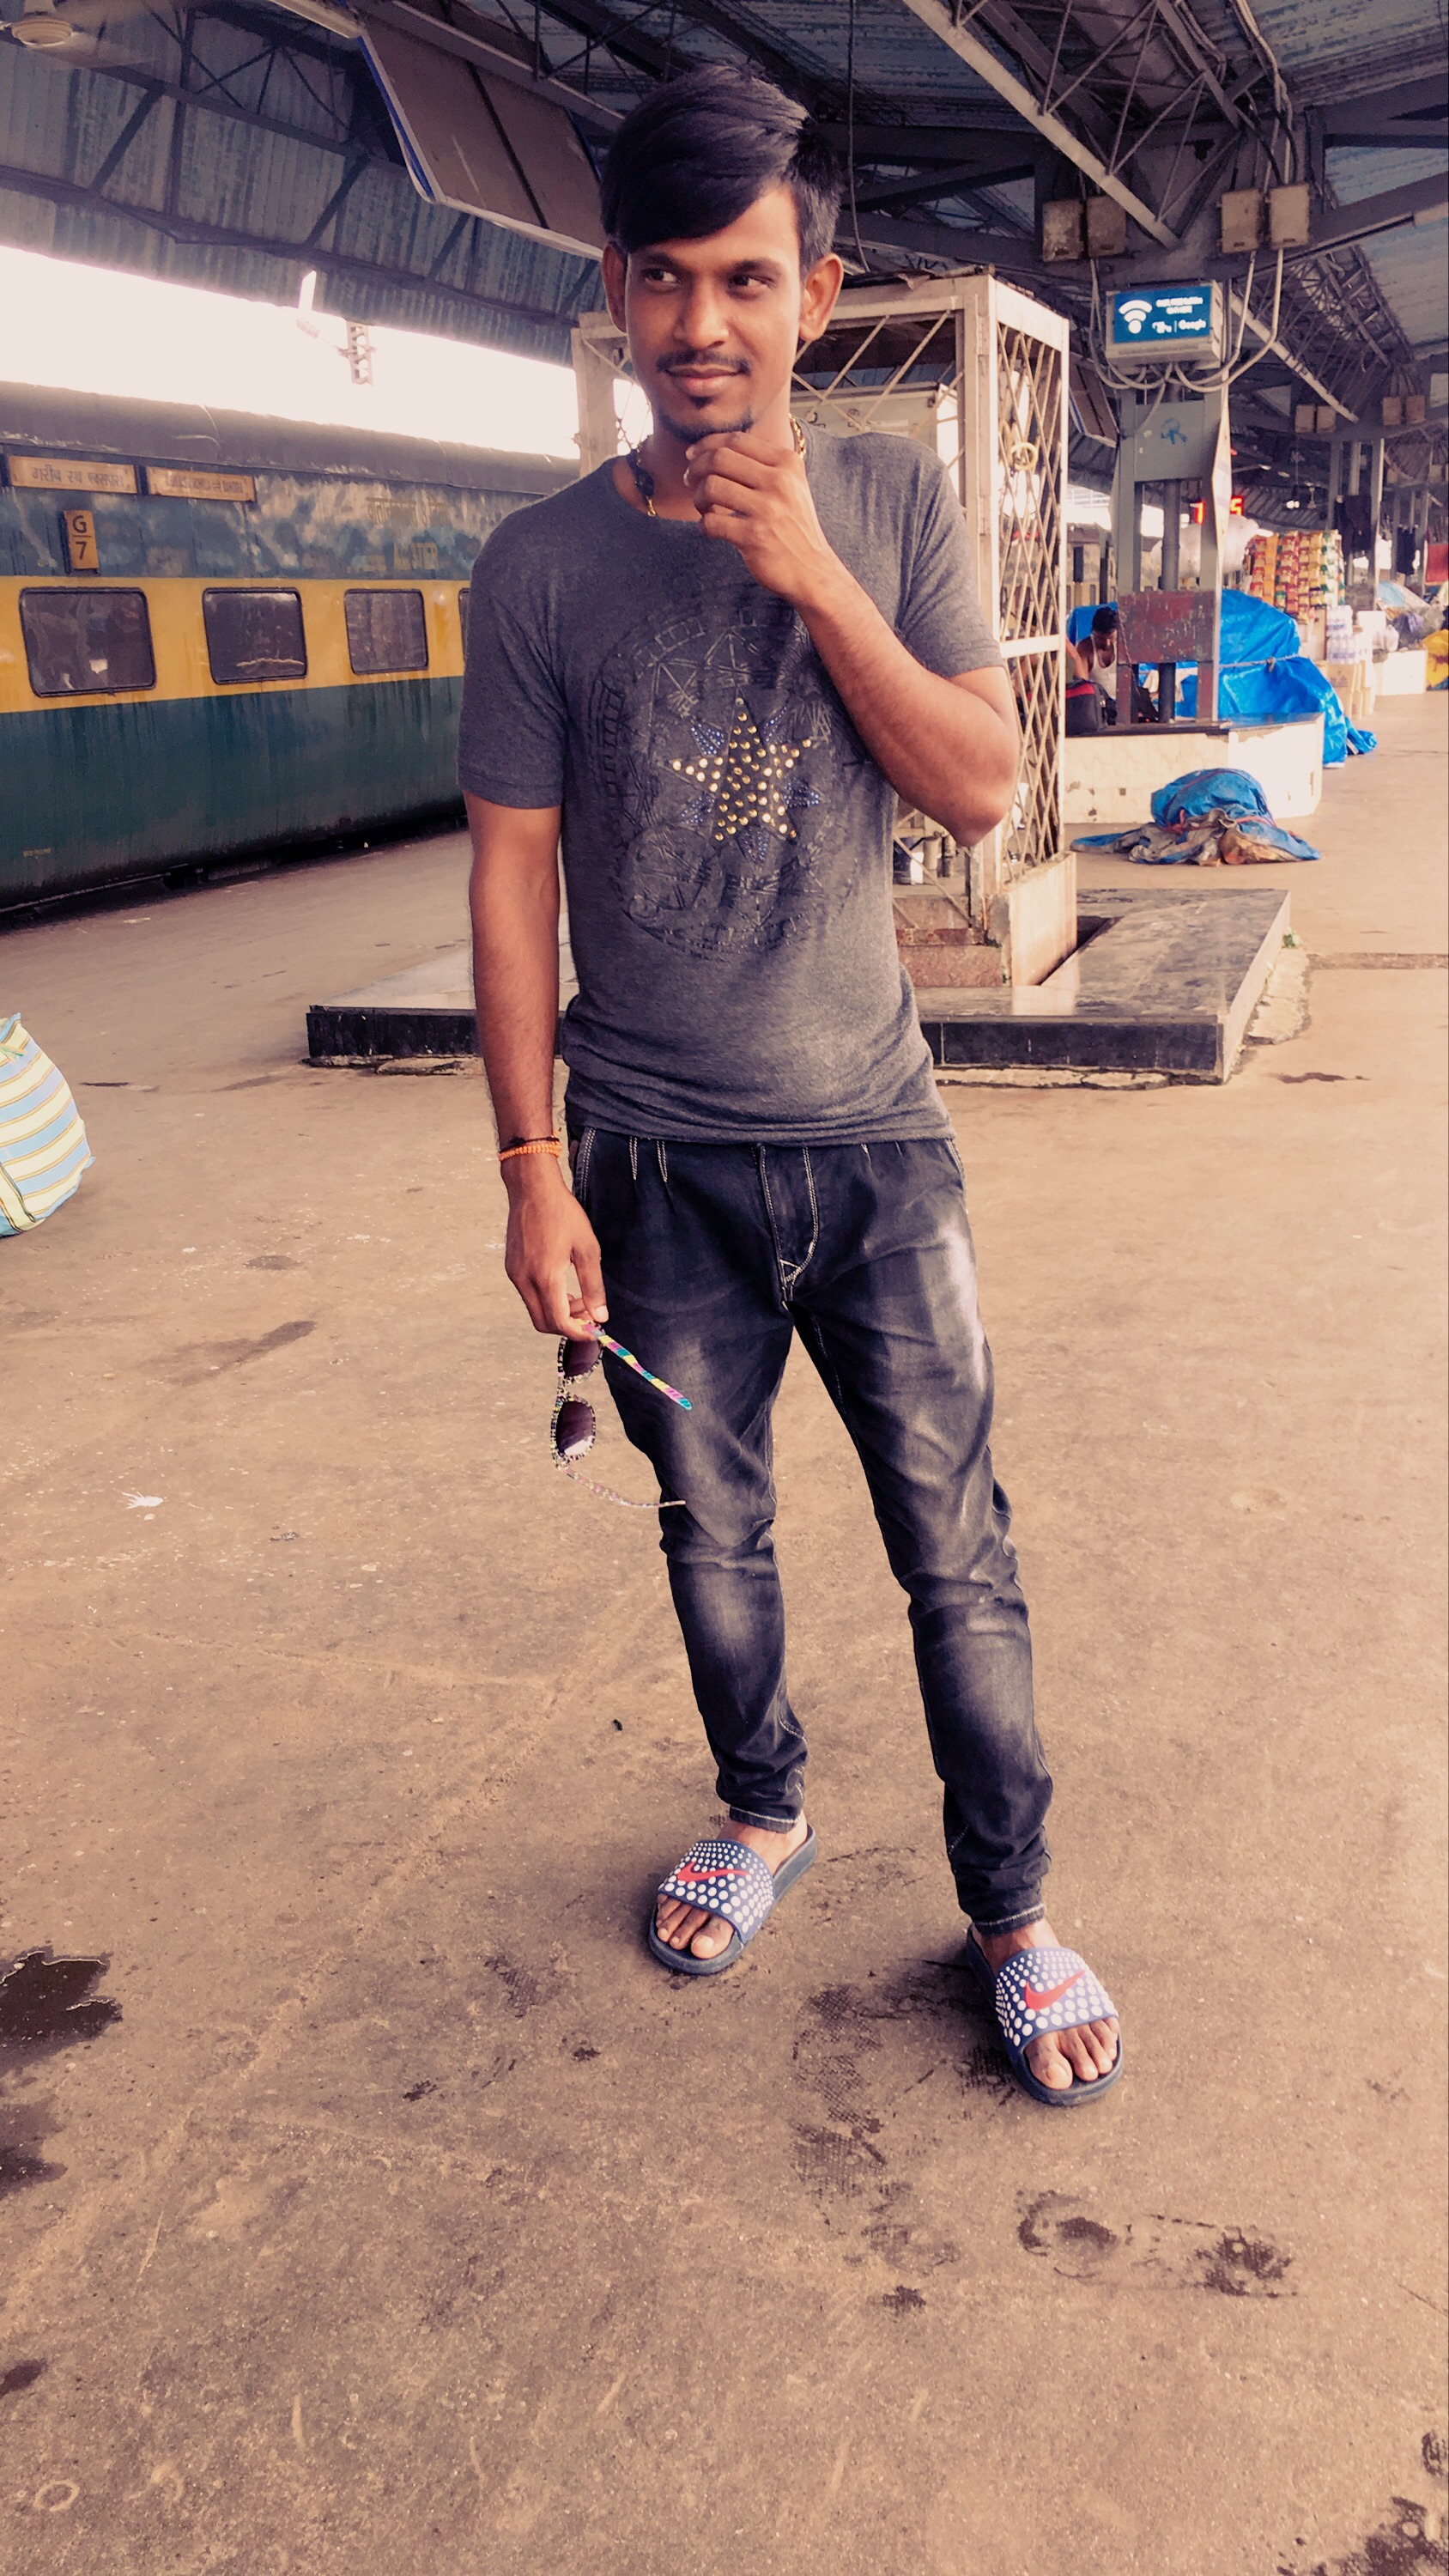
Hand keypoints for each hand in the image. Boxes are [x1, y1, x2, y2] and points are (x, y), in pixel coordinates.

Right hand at [502, 1161, 606, 1337]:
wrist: (532, 1188)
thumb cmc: (562, 1213)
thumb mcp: (587, 1248)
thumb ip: (593, 1286)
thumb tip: (600, 1316)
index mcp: (545, 1276)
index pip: (559, 1322)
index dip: (578, 1332)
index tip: (594, 1330)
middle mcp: (525, 1279)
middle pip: (543, 1323)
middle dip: (567, 1326)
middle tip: (588, 1314)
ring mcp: (515, 1274)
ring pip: (535, 1311)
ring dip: (557, 1313)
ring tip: (578, 1297)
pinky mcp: (511, 1268)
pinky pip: (528, 1296)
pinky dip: (546, 1300)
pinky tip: (562, 1285)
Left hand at [683, 427, 844, 610]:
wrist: (812, 569)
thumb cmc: (793, 526)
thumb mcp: (791, 485)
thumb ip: (763, 464)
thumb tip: (713, 449)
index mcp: (787, 463)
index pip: (736, 440)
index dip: (707, 444)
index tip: (693, 455)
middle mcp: (779, 482)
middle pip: (720, 458)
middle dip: (696, 467)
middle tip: (689, 480)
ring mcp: (767, 509)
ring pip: (711, 486)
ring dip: (698, 497)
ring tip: (703, 508)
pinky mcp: (754, 537)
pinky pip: (711, 522)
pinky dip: (703, 525)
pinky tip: (710, 530)